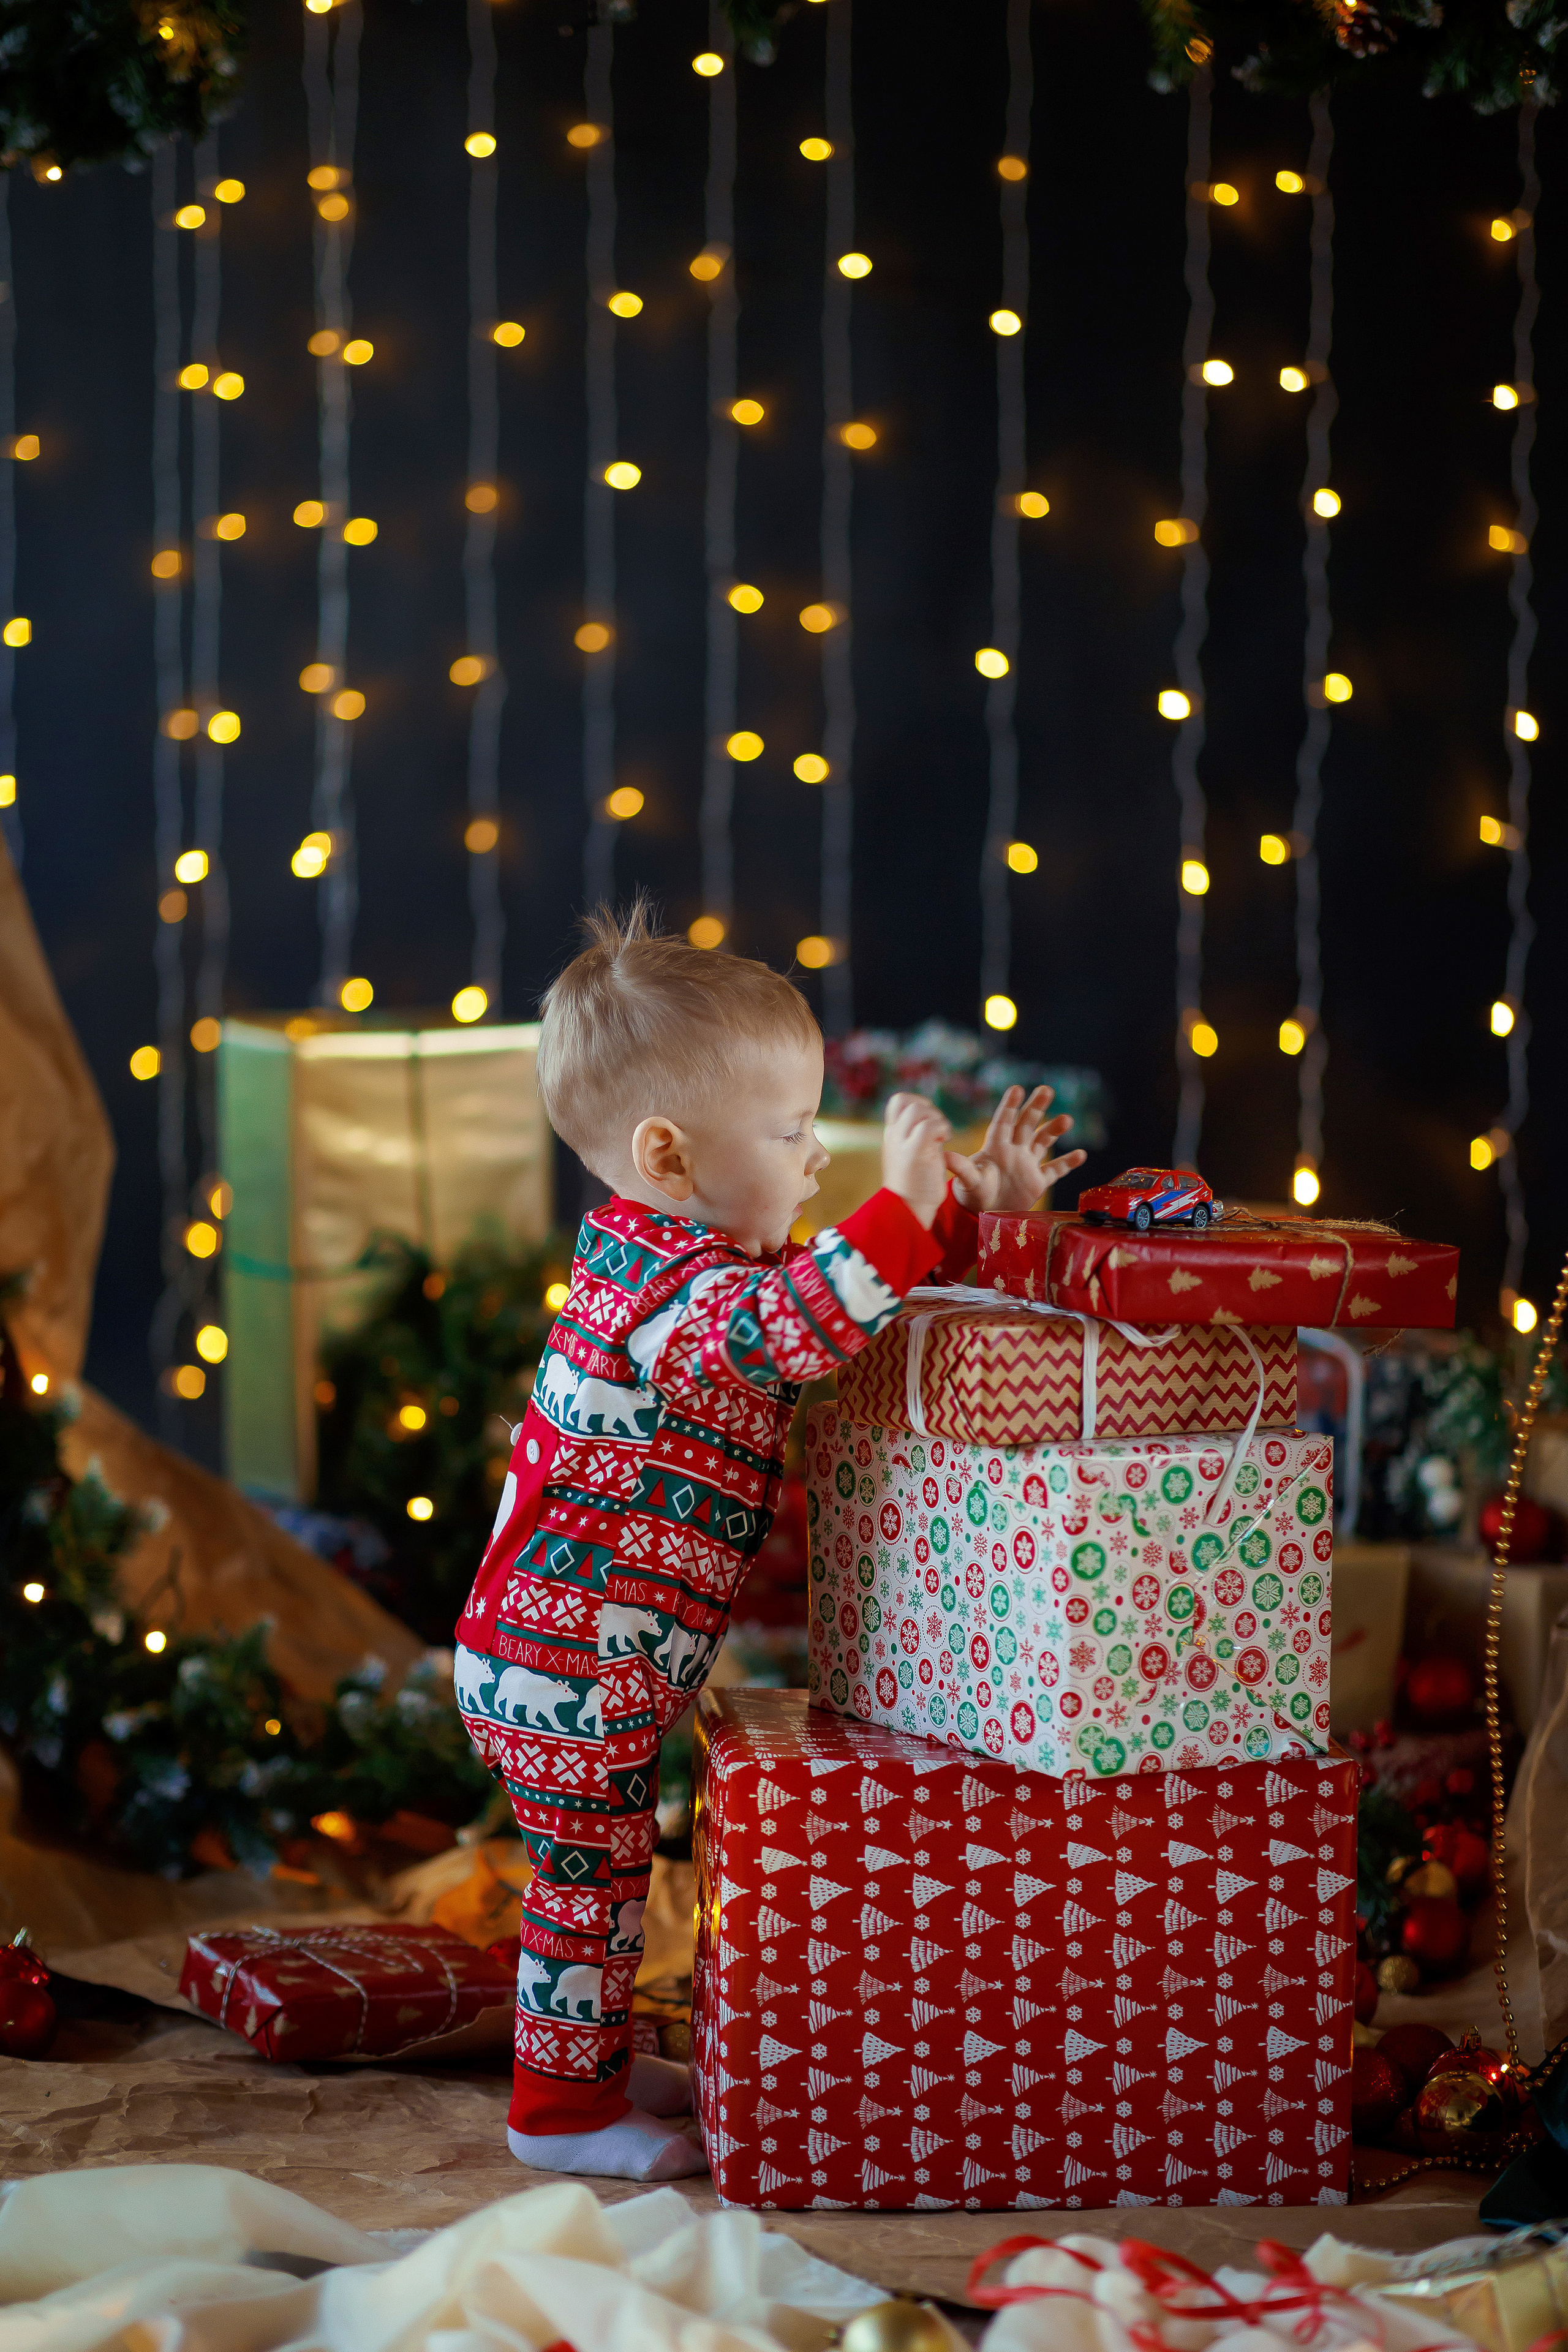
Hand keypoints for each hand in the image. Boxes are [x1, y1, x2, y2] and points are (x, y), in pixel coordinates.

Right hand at [882, 1091, 951, 1230]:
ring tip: (941, 1138)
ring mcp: (902, 1143)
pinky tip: (943, 1142)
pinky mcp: (914, 1152)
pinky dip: (941, 1129)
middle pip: (905, 1100)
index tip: (930, 1123)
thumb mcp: (913, 1156)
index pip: (898, 1101)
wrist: (908, 1211)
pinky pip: (927, 1125)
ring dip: (936, 1119)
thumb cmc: (916, 1188)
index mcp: (893, 1135)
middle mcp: (894, 1136)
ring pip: (917, 1109)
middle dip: (928, 1109)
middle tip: (937, 1131)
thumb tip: (934, 1126)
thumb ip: (918, 1138)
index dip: (918, 1103)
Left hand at [946, 1084, 1087, 1214]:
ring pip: (1043, 1142)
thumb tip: (946, 1154)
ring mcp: (1027, 1164)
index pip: (1003, 1122)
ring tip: (1067, 1119)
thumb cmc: (972, 1194)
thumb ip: (961, 1167)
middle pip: (1027, 1124)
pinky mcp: (1037, 1181)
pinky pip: (1055, 1170)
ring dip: (1054, 1130)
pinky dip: (1068, 1163)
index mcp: (996, 1147)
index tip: (1017, 1088)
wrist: (984, 1215)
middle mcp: (1013, 1151)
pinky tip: (1080, 1154)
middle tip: (1046, 1090)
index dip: (1009, 1106)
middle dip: (1036, 1107)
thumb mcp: (968, 1180)